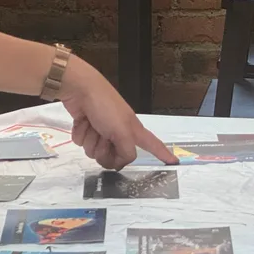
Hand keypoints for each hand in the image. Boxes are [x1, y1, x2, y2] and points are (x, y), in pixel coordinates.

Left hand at [59, 57, 178, 169]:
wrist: (80, 89)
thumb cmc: (105, 106)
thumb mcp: (122, 130)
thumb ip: (126, 151)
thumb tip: (121, 163)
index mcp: (133, 130)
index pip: (153, 145)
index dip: (163, 154)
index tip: (174, 162)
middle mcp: (119, 132)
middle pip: (115, 158)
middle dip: (105, 151)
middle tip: (103, 137)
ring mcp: (102, 131)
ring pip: (95, 153)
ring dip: (91, 141)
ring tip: (91, 124)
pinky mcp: (86, 129)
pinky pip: (82, 144)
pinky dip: (81, 134)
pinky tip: (82, 121)